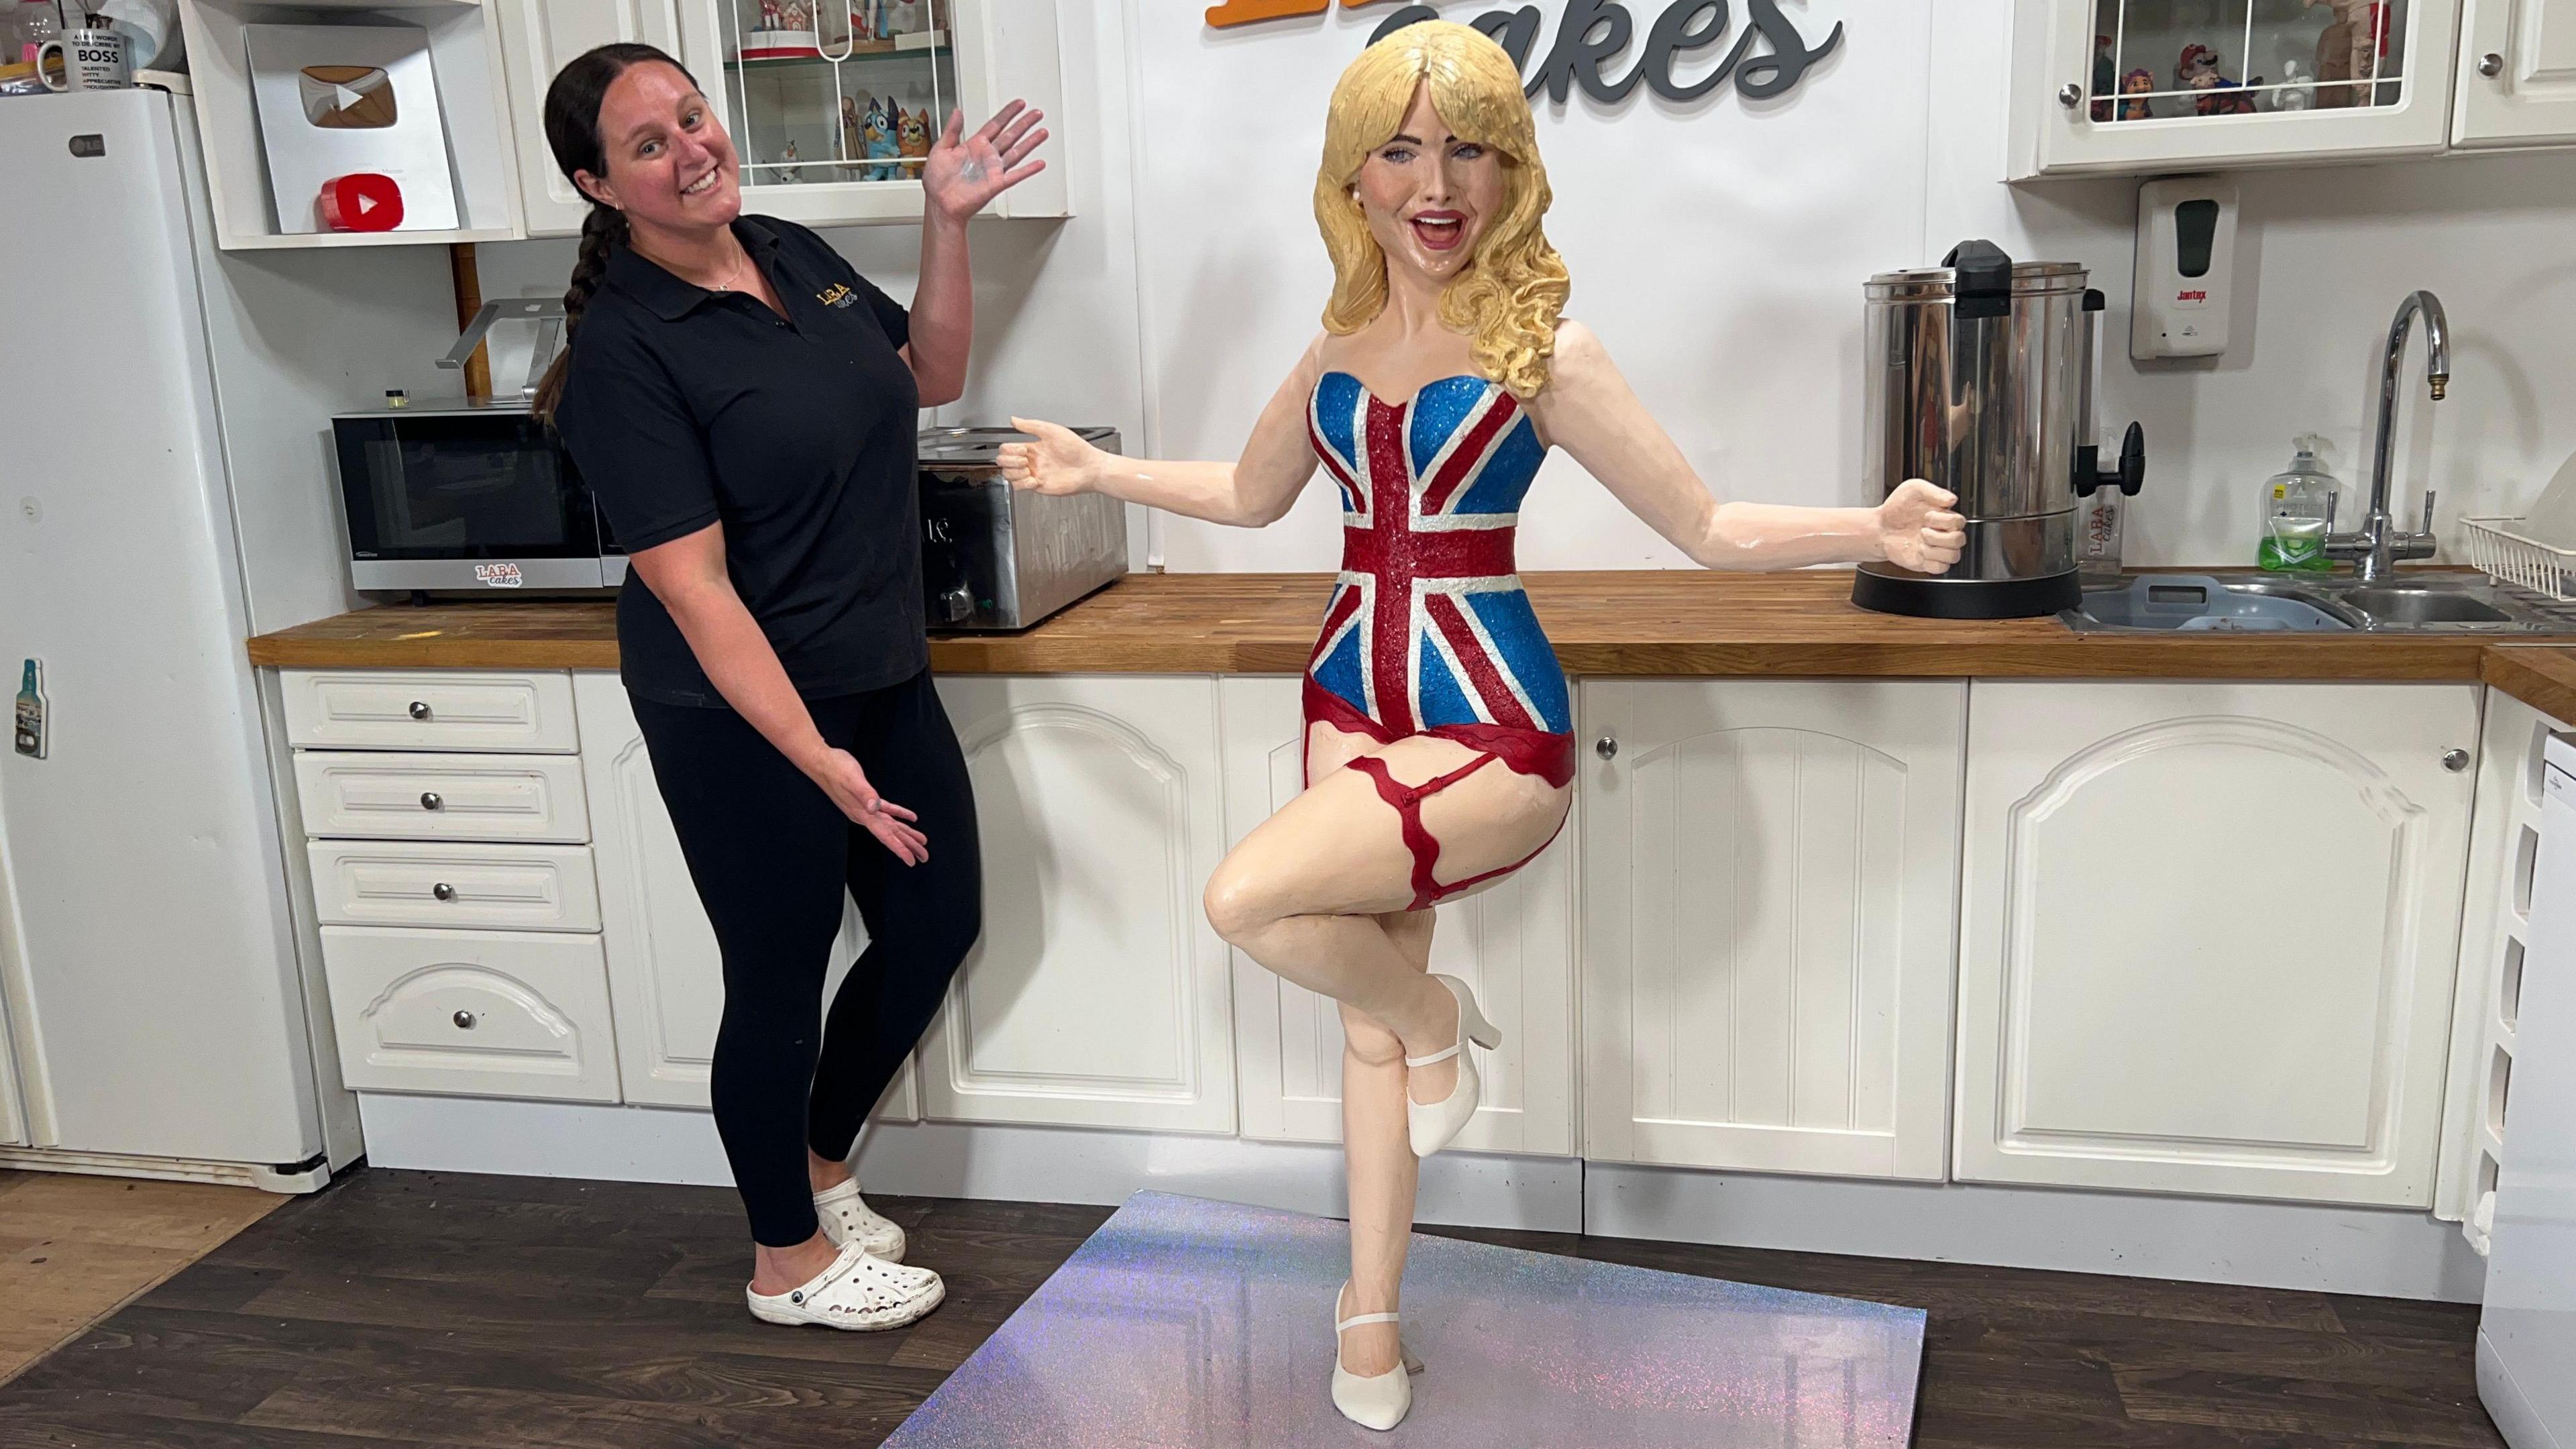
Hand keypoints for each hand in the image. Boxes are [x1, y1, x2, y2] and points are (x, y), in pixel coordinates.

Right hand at [810, 748, 928, 863]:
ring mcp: (865, 808)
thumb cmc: (835, 768)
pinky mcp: (866, 797)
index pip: (884, 835)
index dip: (898, 848)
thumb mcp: (851, 779)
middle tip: (924, 856)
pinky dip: (899, 814)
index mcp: (862, 814)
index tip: (911, 861)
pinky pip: (887, 809)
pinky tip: (910, 818)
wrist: (820, 761)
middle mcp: (865, 815)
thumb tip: (874, 808)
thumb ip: (864, 794)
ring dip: (906, 833)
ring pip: (891, 824)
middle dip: (908, 845)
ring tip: (921, 841)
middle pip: (891, 834)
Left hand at [919, 100, 1046, 224]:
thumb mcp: (940, 149)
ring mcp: (993, 169)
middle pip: (1011, 135)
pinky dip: (1028, 170)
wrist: (940, 203)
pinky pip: (1016, 175)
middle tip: (1036, 114)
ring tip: (1042, 132)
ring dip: (1030, 142)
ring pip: (1017, 152)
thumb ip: (952, 130)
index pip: (995, 125)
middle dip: (1024, 124)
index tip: (1018, 104)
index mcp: (974, 145)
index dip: (1008, 114)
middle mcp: (987, 156)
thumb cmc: (938, 181)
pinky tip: (1039, 163)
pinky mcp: (996, 184)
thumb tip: (957, 112)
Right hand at [998, 416, 1106, 495]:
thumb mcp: (1052, 431)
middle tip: (1024, 459)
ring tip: (1028, 469)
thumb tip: (1014, 419)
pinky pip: (1019, 487)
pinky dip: (1022, 483)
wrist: (1090, 467)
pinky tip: (1034, 479)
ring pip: (1009, 475)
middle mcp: (1032, 461)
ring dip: (1015, 472)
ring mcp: (1034, 473)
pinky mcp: (1038, 485)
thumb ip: (1031, 425)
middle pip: (1003, 462)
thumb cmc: (1077, 449)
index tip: (1023, 448)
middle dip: (1009, 460)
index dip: (1010, 449)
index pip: (1008, 448)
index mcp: (1033, 447)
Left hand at [1876, 478, 1965, 573]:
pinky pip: (1942, 568)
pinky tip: (1920, 553)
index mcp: (1945, 517)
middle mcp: (1944, 534)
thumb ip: (1933, 491)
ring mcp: (1938, 549)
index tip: (1927, 516)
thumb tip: (1951, 500)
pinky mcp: (1929, 563)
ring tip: (1920, 542)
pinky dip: (1931, 563)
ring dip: (1934, 550)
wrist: (1880, 527)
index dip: (1943, 521)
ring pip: (1953, 556)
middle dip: (1938, 536)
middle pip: (1959, 540)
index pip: (1959, 522)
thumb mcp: (1913, 489)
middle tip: (1922, 531)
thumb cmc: (1897, 508)